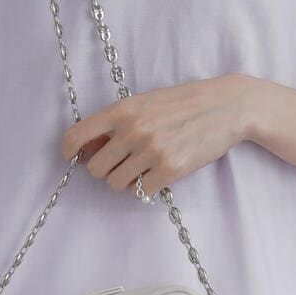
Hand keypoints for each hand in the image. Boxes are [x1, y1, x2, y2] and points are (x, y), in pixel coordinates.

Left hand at [61, 76, 253, 197]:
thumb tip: (87, 148)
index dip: (69, 151)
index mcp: (123, 111)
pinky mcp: (170, 170)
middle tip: (123, 163)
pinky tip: (158, 173)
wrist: (225, 106)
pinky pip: (141, 191)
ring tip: (143, 168)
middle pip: (96, 168)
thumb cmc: (183, 103)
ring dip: (126, 180)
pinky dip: (146, 187)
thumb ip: (116, 123)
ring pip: (116, 184)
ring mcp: (151, 151)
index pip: (77, 135)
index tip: (73, 158)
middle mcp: (133, 131)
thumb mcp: (145, 103)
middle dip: (106, 169)